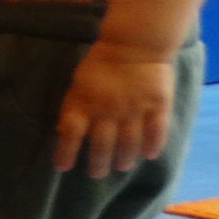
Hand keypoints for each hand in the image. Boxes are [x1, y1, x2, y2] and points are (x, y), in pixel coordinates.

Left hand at [54, 40, 174, 177]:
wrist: (132, 43)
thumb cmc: (100, 66)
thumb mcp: (77, 85)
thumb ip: (73, 108)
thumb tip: (62, 131)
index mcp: (84, 103)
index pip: (71, 133)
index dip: (66, 152)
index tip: (63, 168)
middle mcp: (107, 110)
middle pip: (102, 143)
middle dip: (98, 162)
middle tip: (97, 174)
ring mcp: (133, 108)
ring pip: (128, 141)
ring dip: (124, 157)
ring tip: (122, 167)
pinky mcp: (156, 104)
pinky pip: (156, 130)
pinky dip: (152, 145)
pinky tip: (149, 155)